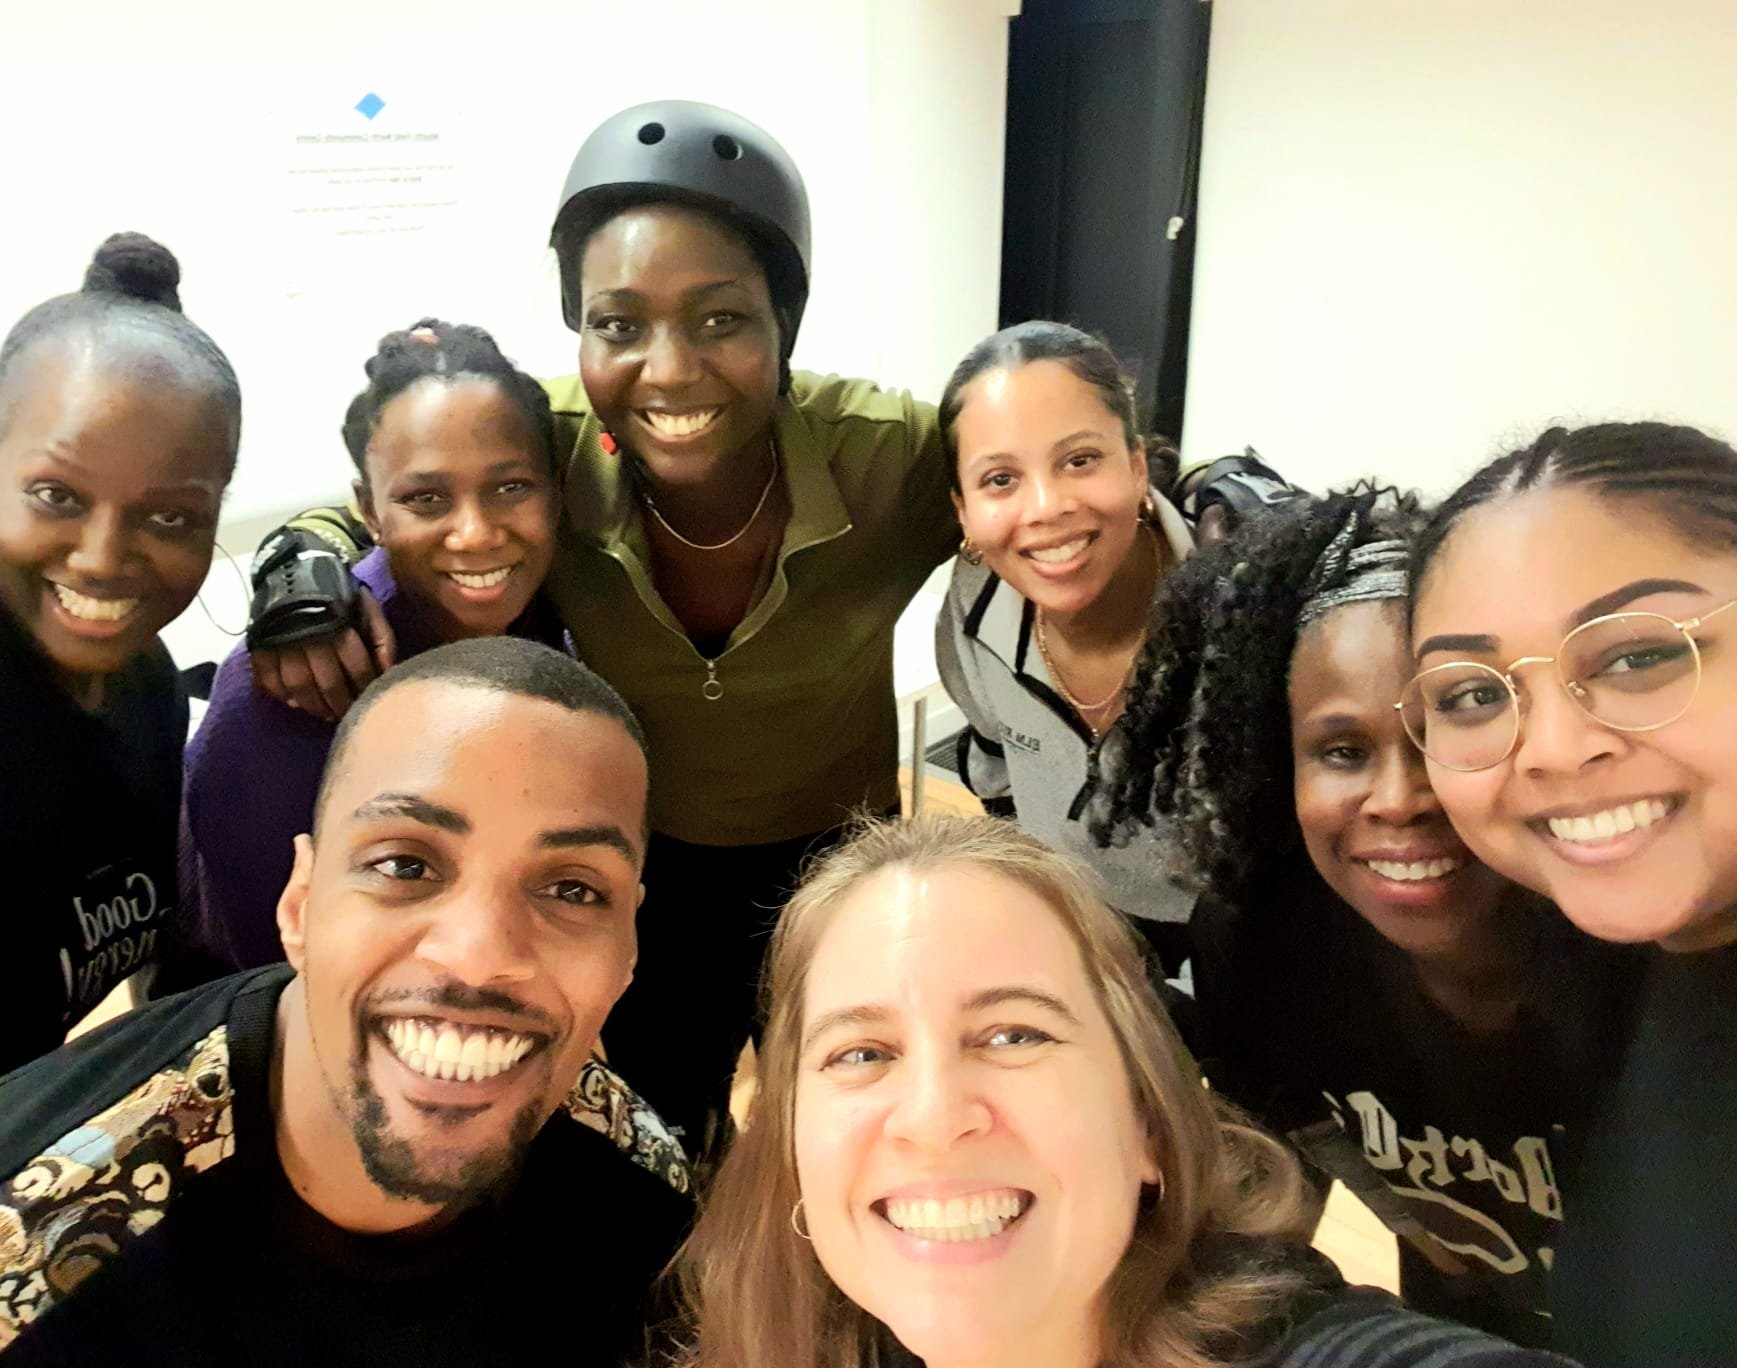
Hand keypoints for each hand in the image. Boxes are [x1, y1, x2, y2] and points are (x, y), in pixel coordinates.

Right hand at [250, 588, 396, 720]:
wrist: (295, 568)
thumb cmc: (338, 595)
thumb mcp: (367, 609)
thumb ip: (381, 638)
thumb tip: (388, 672)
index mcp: (339, 625)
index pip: (356, 668)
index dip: (364, 688)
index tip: (368, 701)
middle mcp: (309, 634)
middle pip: (327, 682)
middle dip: (340, 704)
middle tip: (346, 715)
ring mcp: (281, 640)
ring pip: (298, 686)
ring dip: (313, 705)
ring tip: (324, 713)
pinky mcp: (259, 643)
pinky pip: (267, 678)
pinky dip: (280, 694)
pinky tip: (294, 702)